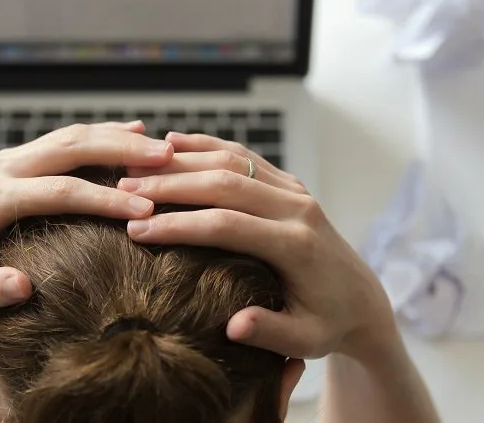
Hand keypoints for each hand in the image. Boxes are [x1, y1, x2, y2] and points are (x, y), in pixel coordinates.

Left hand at [0, 122, 172, 320]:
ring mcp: (9, 161)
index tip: (145, 210)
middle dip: (121, 151)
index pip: (58, 191)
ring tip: (163, 147)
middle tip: (167, 158)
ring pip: (71, 137)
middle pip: (70, 148)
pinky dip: (102, 135)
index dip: (104, 199)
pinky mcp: (18, 161)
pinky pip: (66, 141)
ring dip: (118, 138)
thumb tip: (20, 286)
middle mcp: (0, 170)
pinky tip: (136, 132)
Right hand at [120, 132, 397, 359]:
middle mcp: (297, 208)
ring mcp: (294, 190)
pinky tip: (171, 143)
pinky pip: (244, 155)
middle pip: (225, 183)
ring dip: (181, 161)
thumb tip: (234, 327)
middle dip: (170, 185)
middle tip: (122, 190)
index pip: (227, 225)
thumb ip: (271, 332)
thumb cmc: (328, 325)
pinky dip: (207, 146)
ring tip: (134, 168)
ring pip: (232, 160)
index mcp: (297, 245)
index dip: (179, 225)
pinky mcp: (289, 184)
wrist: (362, 299)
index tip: (137, 230)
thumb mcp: (306, 340)